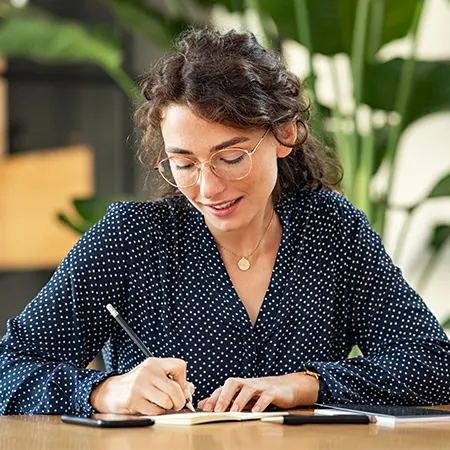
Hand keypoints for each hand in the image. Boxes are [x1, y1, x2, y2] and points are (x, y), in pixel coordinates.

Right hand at [90, 357, 194, 414]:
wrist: (111, 391)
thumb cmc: (137, 384)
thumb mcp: (154, 376)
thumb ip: (173, 380)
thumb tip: (190, 389)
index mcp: (155, 363)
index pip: (180, 365)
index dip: (183, 380)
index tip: (179, 386)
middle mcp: (148, 371)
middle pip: (175, 388)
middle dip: (180, 400)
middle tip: (177, 404)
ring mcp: (140, 385)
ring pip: (167, 401)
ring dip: (168, 407)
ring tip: (163, 405)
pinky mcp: (134, 399)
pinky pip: (155, 410)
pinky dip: (158, 412)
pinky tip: (152, 407)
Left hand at [197, 373, 317, 412]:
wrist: (285, 387)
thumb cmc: (260, 393)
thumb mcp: (241, 396)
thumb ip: (224, 400)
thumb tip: (202, 403)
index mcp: (239, 384)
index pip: (222, 388)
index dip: (213, 397)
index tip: (205, 409)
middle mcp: (248, 382)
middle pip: (232, 383)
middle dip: (224, 396)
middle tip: (217, 410)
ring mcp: (260, 385)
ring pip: (248, 388)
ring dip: (239, 400)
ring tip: (234, 412)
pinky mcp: (273, 391)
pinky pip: (266, 395)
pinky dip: (260, 403)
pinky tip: (256, 411)